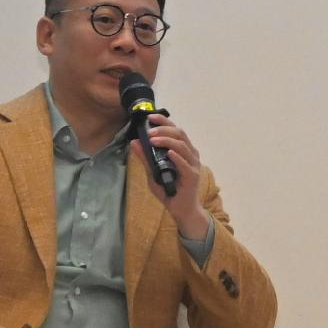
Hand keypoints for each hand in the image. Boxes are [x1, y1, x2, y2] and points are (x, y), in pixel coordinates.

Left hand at [136, 114, 213, 244]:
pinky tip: (168, 153)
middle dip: (164, 129)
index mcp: (182, 150)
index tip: (150, 117)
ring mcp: (193, 165)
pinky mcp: (193, 176)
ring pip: (182, 146)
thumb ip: (145, 158)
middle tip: (149, 131)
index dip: (163, 122)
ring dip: (167, 141)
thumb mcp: (153, 173)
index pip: (175, 130)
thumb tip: (134, 142)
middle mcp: (190, 154)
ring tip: (153, 140)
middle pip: (180, 134)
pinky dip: (176, 157)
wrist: (181, 210)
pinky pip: (185, 164)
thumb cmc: (169, 191)